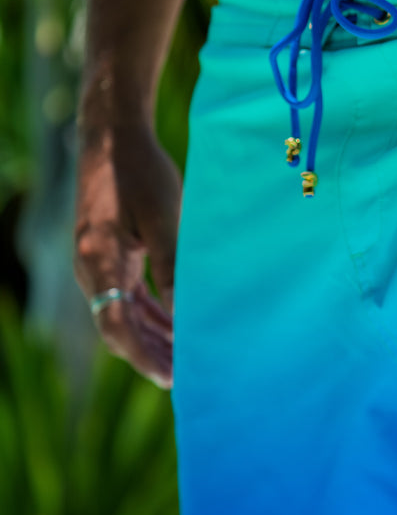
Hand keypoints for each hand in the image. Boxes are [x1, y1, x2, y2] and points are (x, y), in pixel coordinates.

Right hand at [74, 120, 179, 388]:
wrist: (113, 135)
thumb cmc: (141, 173)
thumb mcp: (164, 220)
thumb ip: (172, 270)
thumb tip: (184, 317)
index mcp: (99, 261)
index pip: (116, 326)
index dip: (143, 356)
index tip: (170, 378)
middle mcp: (91, 268)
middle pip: (118, 327)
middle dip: (150, 354)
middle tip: (185, 379)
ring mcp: (97, 262)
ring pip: (123, 313)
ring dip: (152, 336)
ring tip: (185, 359)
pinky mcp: (108, 254)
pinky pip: (126, 295)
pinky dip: (149, 314)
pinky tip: (174, 325)